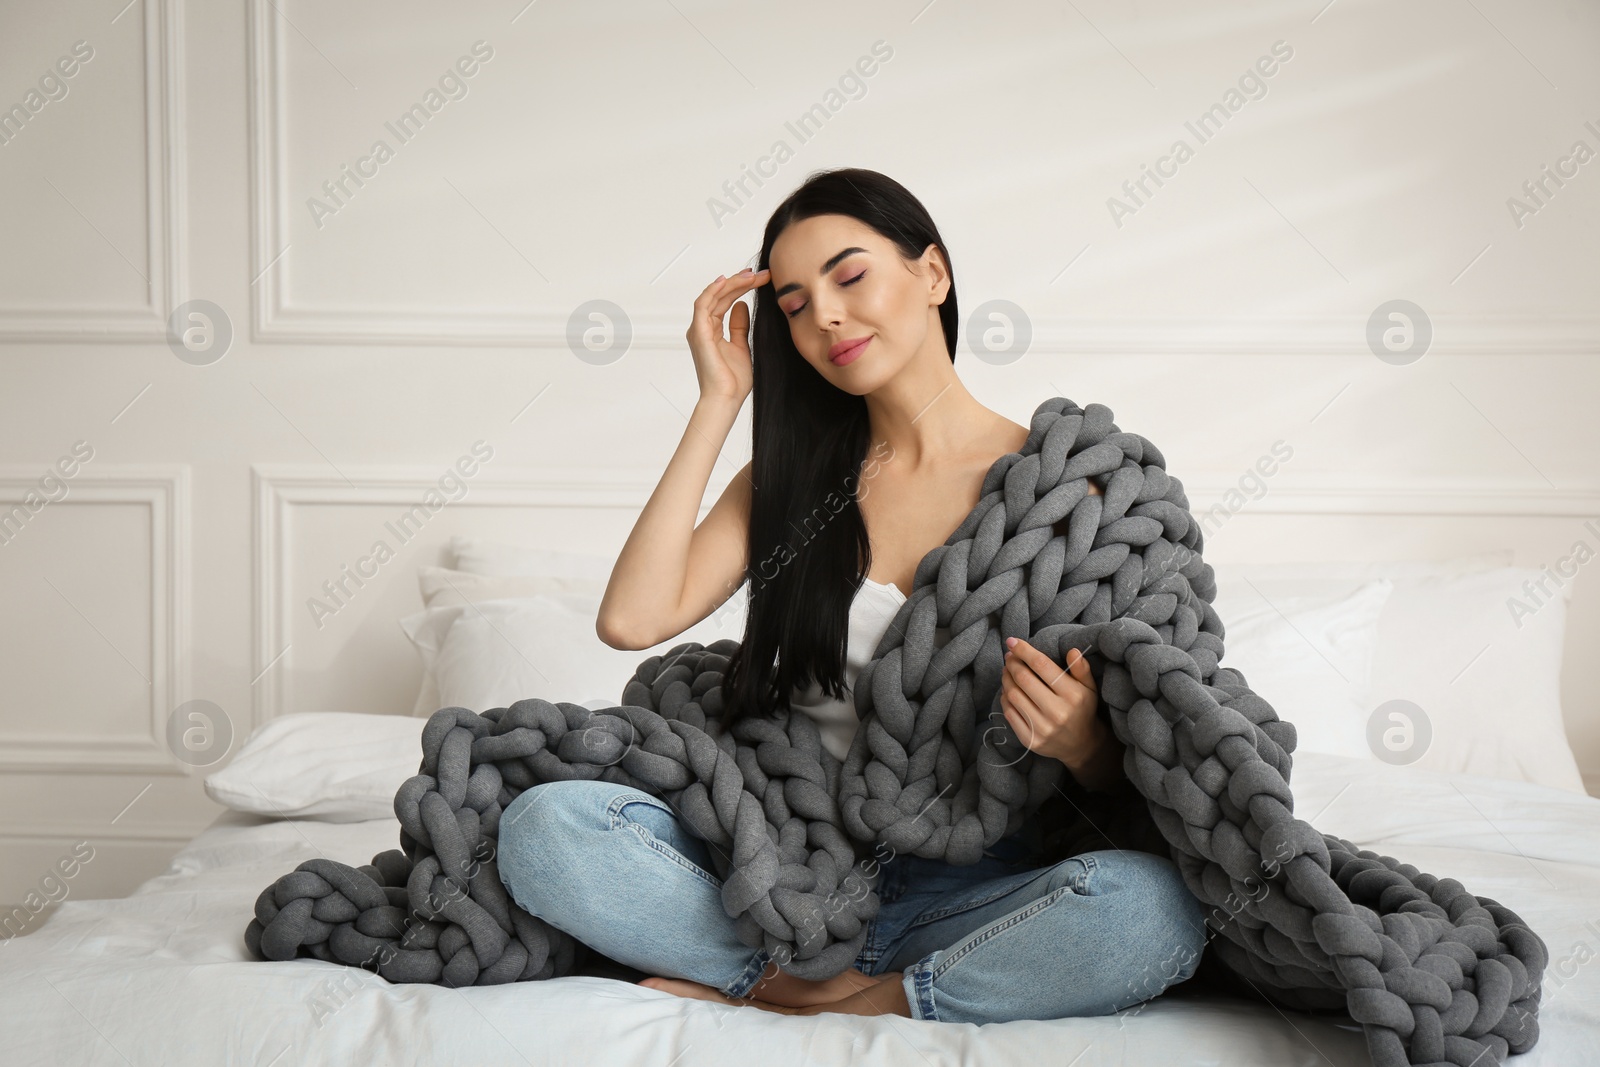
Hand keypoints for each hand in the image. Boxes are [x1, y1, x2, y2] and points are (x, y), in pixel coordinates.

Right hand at [686, 267, 768, 404]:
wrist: (727, 399)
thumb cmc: (733, 380)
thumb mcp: (742, 346)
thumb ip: (739, 326)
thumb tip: (741, 305)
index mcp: (712, 330)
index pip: (726, 300)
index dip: (742, 287)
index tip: (762, 279)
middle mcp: (703, 327)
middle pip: (720, 295)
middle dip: (741, 281)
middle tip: (761, 274)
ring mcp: (699, 329)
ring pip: (713, 296)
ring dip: (732, 283)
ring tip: (751, 276)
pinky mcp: (699, 333)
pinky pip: (703, 305)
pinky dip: (713, 291)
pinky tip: (726, 280)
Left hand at [998, 638, 1102, 769]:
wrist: (1081, 745)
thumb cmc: (1082, 710)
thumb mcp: (1089, 688)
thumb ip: (1081, 669)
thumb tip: (1072, 651)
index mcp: (1072, 696)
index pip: (1042, 666)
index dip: (1024, 650)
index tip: (1012, 641)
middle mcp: (1057, 713)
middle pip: (1024, 679)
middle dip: (1012, 663)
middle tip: (1009, 656)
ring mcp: (1042, 729)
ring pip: (1013, 695)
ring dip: (1006, 678)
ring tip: (1007, 670)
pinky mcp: (1029, 740)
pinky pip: (1009, 713)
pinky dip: (1004, 697)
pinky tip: (1008, 689)